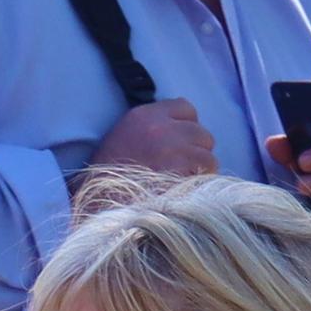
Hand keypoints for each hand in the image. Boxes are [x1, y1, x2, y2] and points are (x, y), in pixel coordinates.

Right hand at [84, 100, 217, 181]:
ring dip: (200, 170)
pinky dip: (200, 182)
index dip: (187, 126)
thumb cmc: (111, 175)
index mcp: (144, 116)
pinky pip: (207, 172)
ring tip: (180, 181)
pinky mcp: (182, 170)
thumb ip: (154, 128)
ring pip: (208, 155)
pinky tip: (182, 190)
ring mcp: (173, 148)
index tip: (180, 143)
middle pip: (202, 133)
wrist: (101, 202)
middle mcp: (160, 127)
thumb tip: (185, 128)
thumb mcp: (125, 137)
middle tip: (182, 167)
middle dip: (196, 151)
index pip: (186, 108)